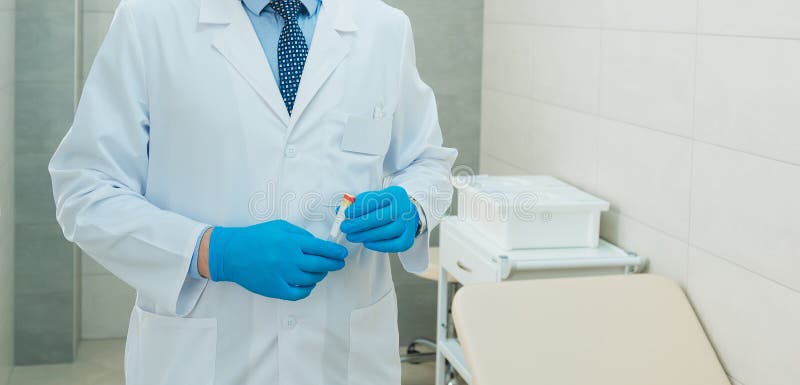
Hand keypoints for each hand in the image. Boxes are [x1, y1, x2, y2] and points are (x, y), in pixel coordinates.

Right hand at [208, 220, 347, 300]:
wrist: (232, 253)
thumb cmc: (255, 238)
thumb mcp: (280, 227)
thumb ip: (300, 235)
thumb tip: (317, 244)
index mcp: (291, 242)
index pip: (322, 248)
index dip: (335, 252)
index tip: (341, 254)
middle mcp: (289, 259)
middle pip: (320, 265)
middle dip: (333, 265)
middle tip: (338, 264)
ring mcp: (283, 276)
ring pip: (312, 280)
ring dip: (320, 276)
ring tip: (320, 271)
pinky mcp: (276, 289)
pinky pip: (299, 293)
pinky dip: (307, 289)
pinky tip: (307, 283)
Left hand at [340, 186, 418, 252]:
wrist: (409, 213)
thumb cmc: (387, 205)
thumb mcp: (376, 198)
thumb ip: (359, 202)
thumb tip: (339, 210)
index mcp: (395, 194)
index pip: (374, 201)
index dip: (358, 208)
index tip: (346, 214)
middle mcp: (404, 208)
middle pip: (378, 218)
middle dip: (358, 224)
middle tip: (345, 228)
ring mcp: (408, 225)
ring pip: (384, 232)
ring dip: (365, 236)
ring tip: (352, 236)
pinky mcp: (408, 239)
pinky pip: (392, 245)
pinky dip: (378, 245)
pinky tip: (366, 242)